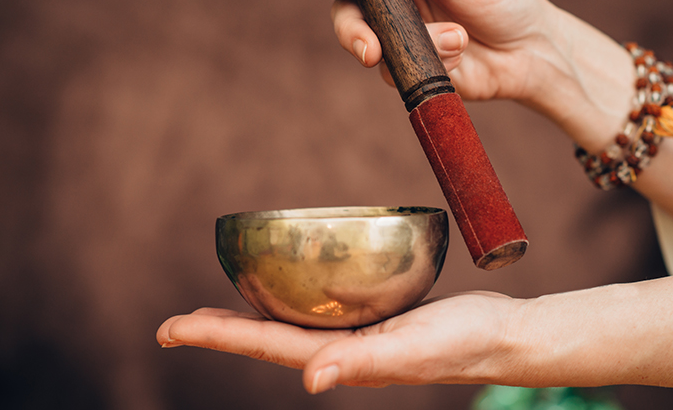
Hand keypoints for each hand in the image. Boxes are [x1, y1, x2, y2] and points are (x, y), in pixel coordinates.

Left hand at [156, 291, 518, 392]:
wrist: (503, 335)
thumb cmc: (466, 341)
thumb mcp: (416, 348)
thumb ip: (363, 364)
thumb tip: (307, 379)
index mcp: (342, 359)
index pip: (264, 345)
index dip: (215, 337)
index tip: (169, 328)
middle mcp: (342, 351)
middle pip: (265, 338)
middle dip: (218, 331)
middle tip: (172, 325)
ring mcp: (357, 337)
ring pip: (289, 325)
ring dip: (248, 319)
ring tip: (216, 311)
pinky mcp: (374, 320)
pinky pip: (319, 311)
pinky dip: (292, 302)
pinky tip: (290, 292)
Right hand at [312, 0, 634, 150]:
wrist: (534, 52)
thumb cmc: (506, 2)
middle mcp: (394, 2)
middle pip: (346, 11)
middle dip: (350, 29)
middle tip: (366, 46)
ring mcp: (400, 38)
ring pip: (367, 46)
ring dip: (400, 49)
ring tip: (449, 41)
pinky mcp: (412, 71)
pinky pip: (398, 72)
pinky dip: (431, 62)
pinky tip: (460, 51)